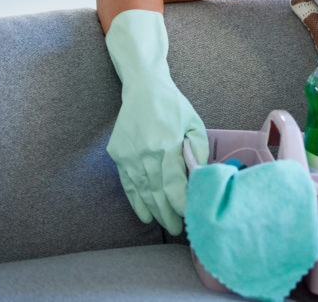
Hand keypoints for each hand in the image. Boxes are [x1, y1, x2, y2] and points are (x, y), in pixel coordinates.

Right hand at [104, 10, 208, 234]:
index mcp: (166, 145)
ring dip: (152, 210)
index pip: (173, 184)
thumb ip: (197, 150)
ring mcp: (128, 155)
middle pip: (156, 192)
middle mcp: (144, 153)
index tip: (190, 216)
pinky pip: (127, 183)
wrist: (143, 87)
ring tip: (163, 224)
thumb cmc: (173, 105)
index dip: (181, 203)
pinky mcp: (118, 154)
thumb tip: (199, 175)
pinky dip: (135, 199)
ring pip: (140, 191)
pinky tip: (144, 213)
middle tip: (179, 229)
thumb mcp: (194, 123)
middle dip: (168, 214)